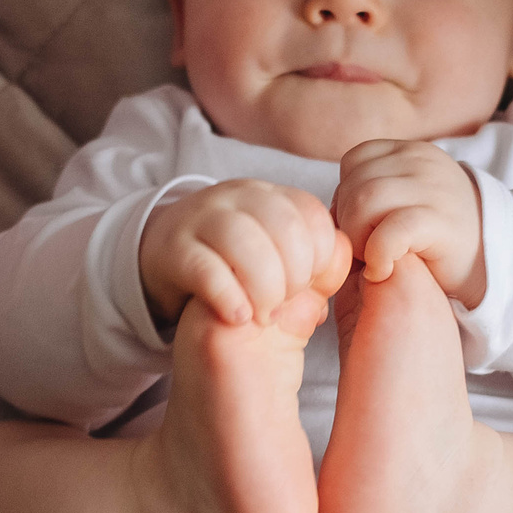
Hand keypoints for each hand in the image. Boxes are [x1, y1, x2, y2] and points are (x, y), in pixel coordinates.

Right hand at [139, 180, 352, 331]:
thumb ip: (314, 262)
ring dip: (263, 286)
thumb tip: (347, 271)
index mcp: (271, 194)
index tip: (313, 286)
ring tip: (264, 315)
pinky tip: (239, 318)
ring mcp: (202, 219)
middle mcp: (237, 196)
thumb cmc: (236, 260)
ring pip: (243, 242)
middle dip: (295, 275)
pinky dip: (228, 296)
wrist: (165, 249)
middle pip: (284, 227)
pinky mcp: (173, 249)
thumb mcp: (276, 252)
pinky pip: (205, 269)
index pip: (312, 215)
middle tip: (287, 303)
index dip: (322, 257)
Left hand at [332, 140, 485, 306]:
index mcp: (410, 152)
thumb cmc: (439, 239)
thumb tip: (330, 213)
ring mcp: (434, 189)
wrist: (495, 262)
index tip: (361, 227)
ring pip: (366, 201)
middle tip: (364, 251)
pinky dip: (377, 254)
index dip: (346, 196)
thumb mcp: (407, 201)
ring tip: (373, 259)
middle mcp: (422, 162)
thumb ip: (372, 196)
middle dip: (349, 223)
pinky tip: (383, 270)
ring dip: (358, 238)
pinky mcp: (441, 222)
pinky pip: (390, 231)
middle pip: (356, 183)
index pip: (354, 160)